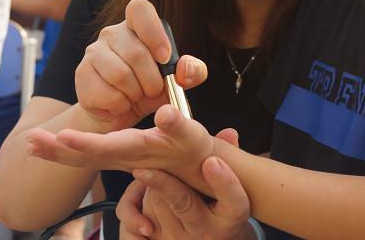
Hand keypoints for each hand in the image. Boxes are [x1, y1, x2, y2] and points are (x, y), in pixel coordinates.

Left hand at [26, 105, 220, 194]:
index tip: (62, 136)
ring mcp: (118, 160)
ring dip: (55, 153)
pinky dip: (65, 152)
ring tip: (30, 145)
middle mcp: (124, 158)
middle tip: (31, 142)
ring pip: (81, 159)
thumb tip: (163, 115)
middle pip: (85, 157)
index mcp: (139, 148)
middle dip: (57, 150)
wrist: (197, 167)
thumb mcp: (192, 135)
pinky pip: (86, 158)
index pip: (108, 147)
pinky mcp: (116, 157)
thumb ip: (178, 124)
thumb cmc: (195, 147)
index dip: (84, 143)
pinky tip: (48, 147)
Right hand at [75, 0, 206, 128]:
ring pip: (120, 75)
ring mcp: (93, 51)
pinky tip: (119, 104)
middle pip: (136, 53)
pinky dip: (119, 106)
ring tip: (136, 97)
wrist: (121, 112)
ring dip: (135, 94)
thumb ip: (191, 72)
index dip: (154, 33)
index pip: (140, 9)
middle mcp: (112, 33)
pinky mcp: (81, 73)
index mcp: (137, 26)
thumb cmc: (152, 89)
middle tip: (152, 91)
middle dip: (151, 81)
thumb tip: (185, 67)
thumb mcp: (176, 81)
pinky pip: (106, 94)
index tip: (164, 59)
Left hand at [118, 130, 252, 239]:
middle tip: (149, 165)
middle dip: (164, 179)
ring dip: (149, 185)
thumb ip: (228, 161)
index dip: (224, 182)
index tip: (212, 161)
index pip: (234, 201)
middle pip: (183, 201)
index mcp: (229, 217)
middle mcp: (205, 232)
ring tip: (151, 173)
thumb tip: (228, 133)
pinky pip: (132, 225)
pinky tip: (136, 194)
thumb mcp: (229, 189)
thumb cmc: (216, 209)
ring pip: (155, 206)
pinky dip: (130, 208)